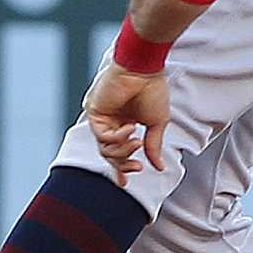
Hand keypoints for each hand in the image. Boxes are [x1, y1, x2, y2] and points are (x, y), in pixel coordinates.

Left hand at [83, 59, 170, 186]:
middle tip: (137, 166)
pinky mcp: (94, 112)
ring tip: (136, 140)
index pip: (117, 151)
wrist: (145, 70)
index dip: (120, 168)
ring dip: (122, 150)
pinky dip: (117, 137)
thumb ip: (153, 146)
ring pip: (105, 149)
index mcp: (124, 123)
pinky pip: (103, 136)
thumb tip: (158, 166)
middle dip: (122, 164)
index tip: (125, 182)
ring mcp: (102, 117)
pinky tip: (130, 128)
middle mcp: (110, 122)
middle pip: (109, 154)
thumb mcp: (156, 124)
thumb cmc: (153, 90)